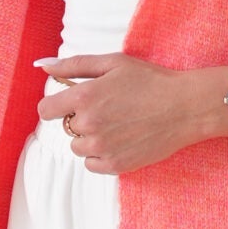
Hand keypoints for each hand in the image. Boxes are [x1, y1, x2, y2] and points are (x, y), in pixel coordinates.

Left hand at [32, 53, 227, 173]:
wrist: (184, 107)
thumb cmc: (150, 81)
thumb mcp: (112, 63)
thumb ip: (74, 65)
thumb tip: (43, 66)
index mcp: (84, 97)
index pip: (46, 110)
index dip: (56, 106)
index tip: (70, 104)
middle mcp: (88, 124)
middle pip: (67, 128)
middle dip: (82, 119)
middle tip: (110, 110)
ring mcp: (101, 148)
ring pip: (78, 147)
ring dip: (91, 139)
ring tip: (118, 126)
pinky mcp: (115, 165)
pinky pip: (92, 165)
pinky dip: (101, 155)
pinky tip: (121, 141)